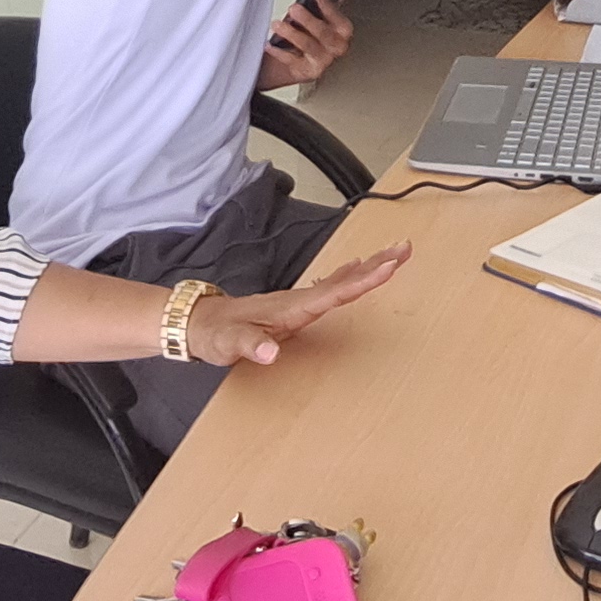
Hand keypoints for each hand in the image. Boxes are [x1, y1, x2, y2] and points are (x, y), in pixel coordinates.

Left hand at [180, 241, 410, 367]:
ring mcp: (295, 302)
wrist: (196, 322)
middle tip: (405, 248)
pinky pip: (329, 288)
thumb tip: (272, 352)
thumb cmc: (213, 334)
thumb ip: (250, 345)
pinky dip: (349, 278)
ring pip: (340, 280)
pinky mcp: (293, 307)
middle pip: (344, 279)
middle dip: (376, 264)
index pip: (333, 292)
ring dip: (368, 268)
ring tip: (395, 255)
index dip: (362, 280)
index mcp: (289, 308)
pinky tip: (356, 272)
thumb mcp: (228, 343)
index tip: (388, 266)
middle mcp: (296, 300)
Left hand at [259, 0, 352, 89]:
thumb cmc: (312, 35)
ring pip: (308, 46)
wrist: (304, 62)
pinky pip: (292, 60)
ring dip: (291, 34)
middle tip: (294, 8)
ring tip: (277, 25)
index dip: (328, 5)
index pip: (338, 17)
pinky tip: (270, 44)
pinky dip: (279, 52)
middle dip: (308, 19)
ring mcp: (324, 60)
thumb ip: (323, 4)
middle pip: (323, 33)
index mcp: (343, 30)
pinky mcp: (309, 71)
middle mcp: (337, 46)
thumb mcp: (320, 18)